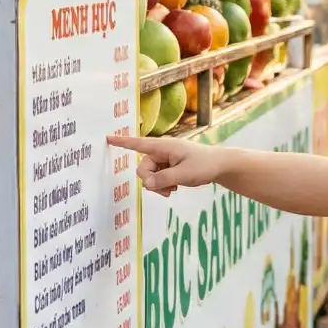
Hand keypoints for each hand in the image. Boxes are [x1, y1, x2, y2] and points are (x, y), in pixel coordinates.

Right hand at [107, 134, 225, 196]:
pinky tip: (174, 189)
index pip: (139, 144)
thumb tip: (146, 184)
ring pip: (150, 176)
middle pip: (143, 168)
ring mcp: (165, 160)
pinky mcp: (169, 168)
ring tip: (173, 189)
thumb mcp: (184, 174)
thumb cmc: (204, 165)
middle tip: (166, 189)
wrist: (220, 166)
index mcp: (164, 147)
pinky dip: (162, 186)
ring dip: (158, 185)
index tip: (108, 138)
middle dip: (151, 181)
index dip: (122, 142)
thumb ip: (163, 179)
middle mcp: (162, 152)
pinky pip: (157, 179)